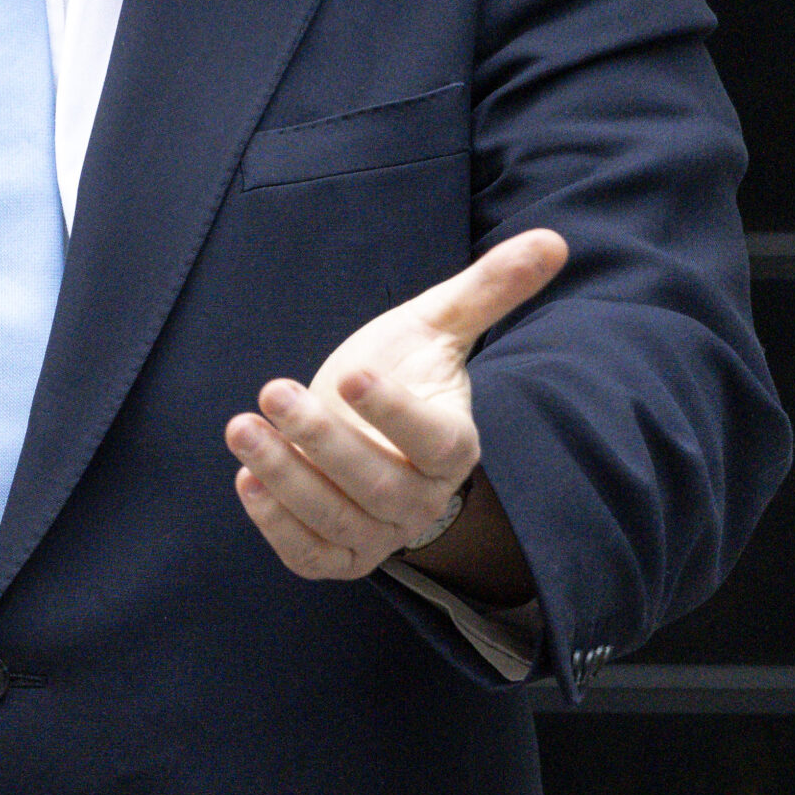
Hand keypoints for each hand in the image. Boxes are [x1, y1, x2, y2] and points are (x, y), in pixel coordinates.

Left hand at [224, 229, 567, 583]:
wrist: (368, 427)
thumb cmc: (402, 368)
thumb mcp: (437, 324)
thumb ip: (489, 288)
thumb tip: (553, 239)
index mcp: (453, 445)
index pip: (433, 442)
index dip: (394, 414)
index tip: (351, 373)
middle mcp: (421, 499)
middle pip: (376, 486)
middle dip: (320, 440)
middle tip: (272, 389)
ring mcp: (379, 534)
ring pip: (335, 521)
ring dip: (285, 477)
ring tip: (241, 427)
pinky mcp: (338, 554)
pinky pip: (310, 556)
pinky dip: (276, 526)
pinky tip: (246, 478)